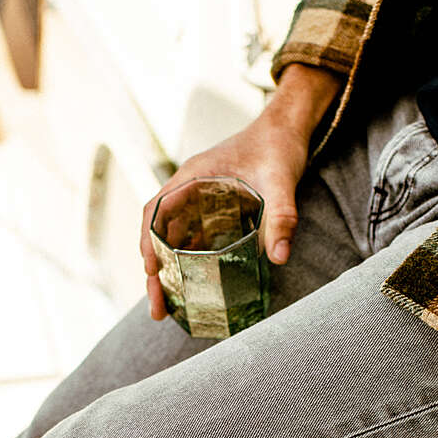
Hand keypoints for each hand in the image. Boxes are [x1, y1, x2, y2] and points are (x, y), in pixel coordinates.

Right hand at [140, 113, 308, 318]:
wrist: (288, 128)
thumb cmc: (279, 146)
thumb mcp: (282, 180)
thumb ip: (282, 216)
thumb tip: (280, 257)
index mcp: (192, 178)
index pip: (156, 212)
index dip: (149, 243)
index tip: (152, 272)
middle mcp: (188, 190)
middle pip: (157, 234)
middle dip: (154, 272)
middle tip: (158, 309)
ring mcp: (198, 201)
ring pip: (170, 241)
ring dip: (166, 273)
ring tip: (167, 308)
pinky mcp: (212, 211)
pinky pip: (189, 240)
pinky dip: (184, 264)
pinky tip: (190, 288)